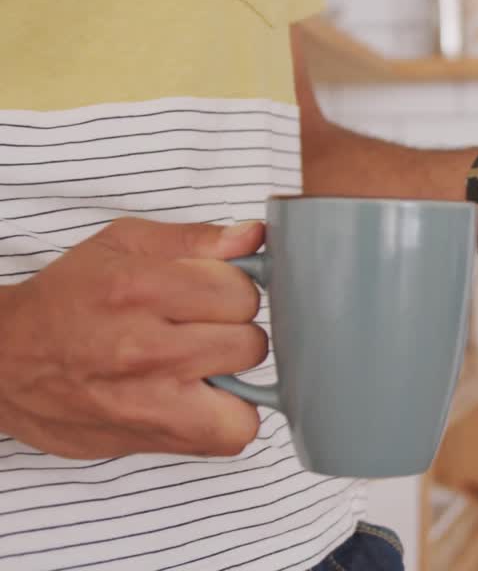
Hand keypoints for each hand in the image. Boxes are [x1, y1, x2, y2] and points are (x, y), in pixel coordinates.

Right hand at [0, 219, 267, 458]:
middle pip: (250, 344)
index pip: (243, 292)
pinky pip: (226, 439)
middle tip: (204, 332)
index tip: (212, 295)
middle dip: (236, 334)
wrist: (2, 362)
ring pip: (247, 401)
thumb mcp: (122, 245)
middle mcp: (144, 348)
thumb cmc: (66, 300)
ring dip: (235, 383)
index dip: (234, 291)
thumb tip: (253, 236)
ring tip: (206, 369)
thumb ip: (194, 239)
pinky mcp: (147, 439)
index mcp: (140, 289)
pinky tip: (201, 399)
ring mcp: (147, 402)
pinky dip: (225, 422)